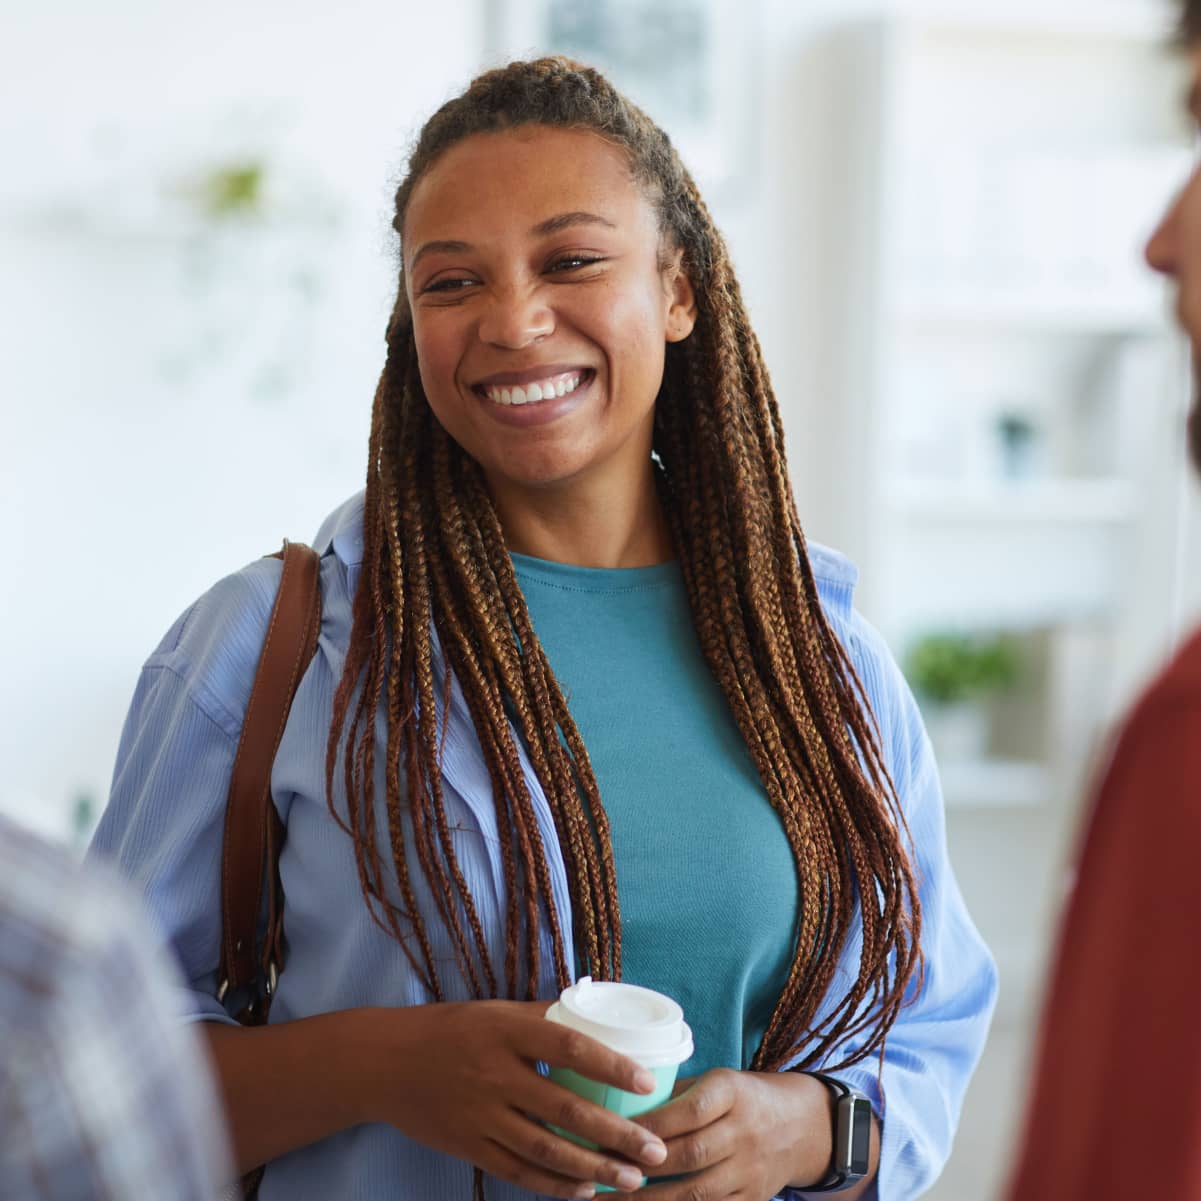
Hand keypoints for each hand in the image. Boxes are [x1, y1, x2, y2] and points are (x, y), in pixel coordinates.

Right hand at [359, 1000, 669, 1198]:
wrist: (386, 1062)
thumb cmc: (452, 1029)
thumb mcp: (496, 1012)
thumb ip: (544, 1017)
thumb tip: (600, 1016)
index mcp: (506, 1031)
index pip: (569, 1048)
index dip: (612, 1065)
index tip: (648, 1083)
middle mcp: (494, 1074)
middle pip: (565, 1109)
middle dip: (616, 1134)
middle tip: (656, 1150)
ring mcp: (480, 1114)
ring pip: (546, 1149)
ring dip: (594, 1169)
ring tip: (632, 1180)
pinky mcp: (468, 1146)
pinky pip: (518, 1172)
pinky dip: (553, 1186)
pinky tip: (585, 1192)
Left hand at [628, 1069, 839, 1199]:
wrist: (801, 1126)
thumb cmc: (742, 1097)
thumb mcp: (716, 1082)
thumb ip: (675, 1094)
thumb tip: (622, 1104)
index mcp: (731, 1092)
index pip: (689, 1110)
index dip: (651, 1125)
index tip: (612, 1133)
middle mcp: (744, 1132)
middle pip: (691, 1155)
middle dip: (642, 1167)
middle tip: (600, 1172)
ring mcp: (750, 1170)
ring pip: (697, 1193)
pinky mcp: (752, 1200)